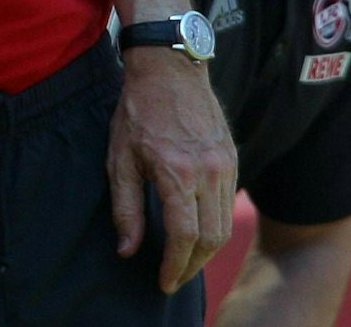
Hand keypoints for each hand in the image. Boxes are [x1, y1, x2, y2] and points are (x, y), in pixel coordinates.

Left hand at [108, 47, 237, 292]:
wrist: (169, 68)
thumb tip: (127, 249)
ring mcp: (224, 164)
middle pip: (212, 237)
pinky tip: (197, 230)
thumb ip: (125, 208)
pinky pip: (229, 202)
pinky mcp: (231, 157)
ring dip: (207, 250)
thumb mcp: (120, 159)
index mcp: (178, 172)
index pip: (185, 236)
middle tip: (173, 278)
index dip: (175, 266)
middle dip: (193, 266)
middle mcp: (208, 171)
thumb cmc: (138, 112)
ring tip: (184, 261)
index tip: (163, 282)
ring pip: (225, 223)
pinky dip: (215, 225)